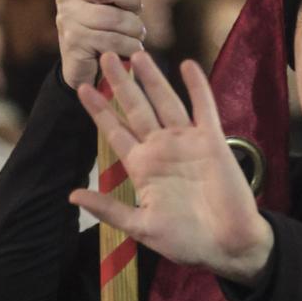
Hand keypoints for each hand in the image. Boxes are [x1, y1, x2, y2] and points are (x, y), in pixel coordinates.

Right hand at [57, 0, 147, 89]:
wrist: (88, 66)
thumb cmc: (106, 25)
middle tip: (136, 11)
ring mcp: (68, 17)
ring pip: (115, 18)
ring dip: (135, 29)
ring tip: (135, 35)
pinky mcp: (74, 41)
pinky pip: (113, 40)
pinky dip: (130, 47)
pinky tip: (129, 50)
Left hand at [68, 52, 272, 282]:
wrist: (228, 245)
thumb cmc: (186, 241)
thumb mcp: (141, 227)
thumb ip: (110, 209)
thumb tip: (73, 196)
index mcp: (142, 167)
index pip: (115, 132)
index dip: (99, 110)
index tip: (81, 88)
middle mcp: (162, 149)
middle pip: (136, 108)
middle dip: (120, 84)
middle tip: (106, 56)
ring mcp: (187, 143)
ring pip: (165, 102)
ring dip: (152, 79)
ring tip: (137, 55)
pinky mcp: (213, 142)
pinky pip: (203, 108)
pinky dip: (197, 87)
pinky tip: (187, 66)